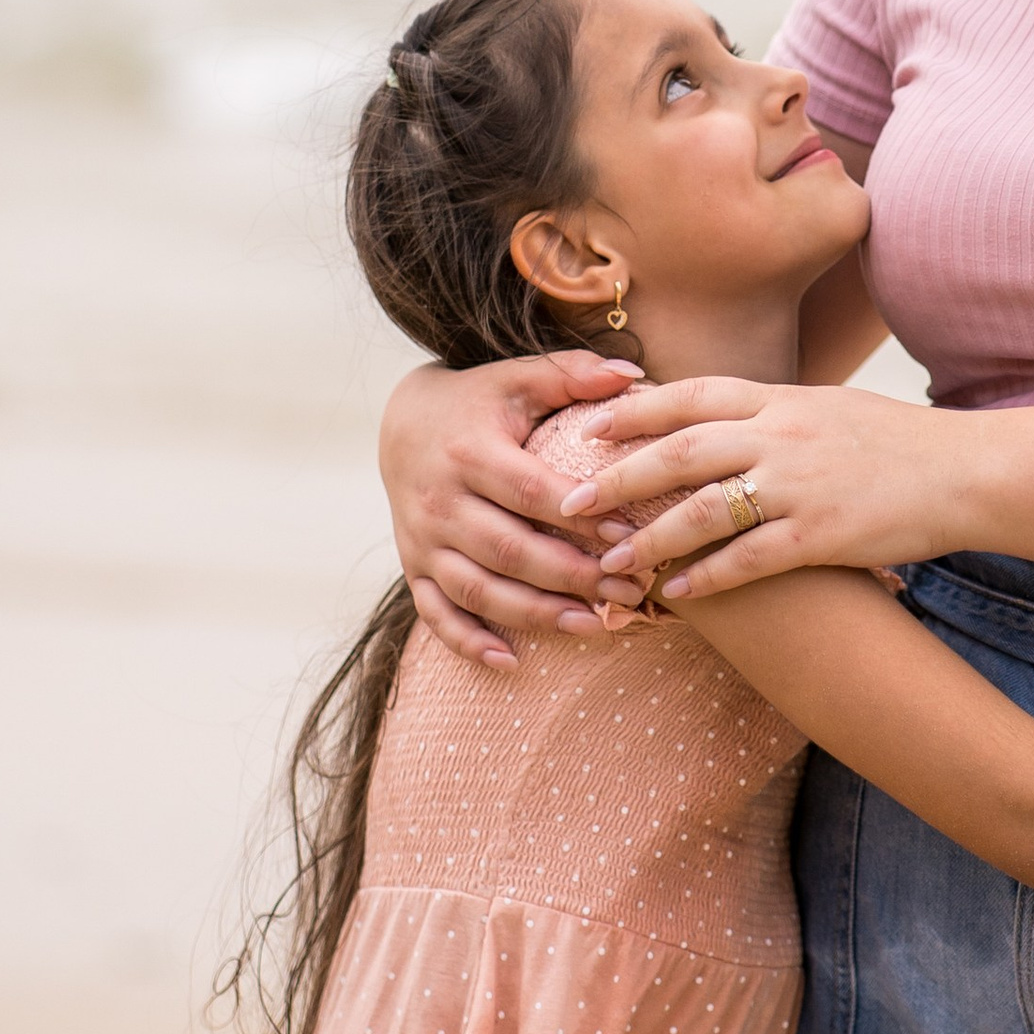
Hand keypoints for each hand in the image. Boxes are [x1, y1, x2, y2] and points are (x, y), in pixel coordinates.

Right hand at [379, 351, 647, 667]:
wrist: (400, 422)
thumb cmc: (477, 401)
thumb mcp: (517, 378)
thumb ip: (572, 373)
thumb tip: (634, 373)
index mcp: (467, 452)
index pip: (531, 493)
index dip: (580, 518)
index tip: (630, 535)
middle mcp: (438, 501)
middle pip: (509, 549)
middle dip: (572, 576)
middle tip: (630, 590)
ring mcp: (422, 540)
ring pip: (477, 588)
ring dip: (535, 614)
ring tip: (592, 625)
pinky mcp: (413, 567)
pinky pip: (436, 613)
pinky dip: (468, 642)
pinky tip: (511, 661)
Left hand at [561, 377, 970, 599]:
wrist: (965, 471)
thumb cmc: (895, 443)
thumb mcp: (828, 408)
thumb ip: (770, 413)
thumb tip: (716, 419)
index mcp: (782, 398)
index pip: (691, 395)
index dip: (635, 411)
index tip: (588, 429)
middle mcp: (783, 434)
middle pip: (680, 449)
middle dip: (618, 478)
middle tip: (570, 504)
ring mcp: (801, 484)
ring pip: (704, 508)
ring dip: (650, 538)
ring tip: (611, 563)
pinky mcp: (822, 534)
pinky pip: (749, 559)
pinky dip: (707, 577)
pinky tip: (677, 594)